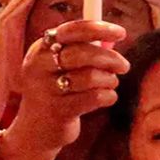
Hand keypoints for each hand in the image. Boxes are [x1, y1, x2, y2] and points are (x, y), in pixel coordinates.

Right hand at [10, 20, 128, 159]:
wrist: (36, 130)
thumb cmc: (56, 91)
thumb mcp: (60, 66)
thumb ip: (82, 49)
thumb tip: (113, 36)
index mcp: (40, 50)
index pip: (71, 31)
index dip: (98, 29)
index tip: (121, 32)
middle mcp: (38, 67)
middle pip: (83, 53)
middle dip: (110, 58)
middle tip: (124, 66)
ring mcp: (46, 91)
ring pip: (91, 77)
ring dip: (109, 79)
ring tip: (111, 83)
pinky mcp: (59, 112)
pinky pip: (94, 97)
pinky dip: (108, 96)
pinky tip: (107, 97)